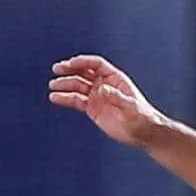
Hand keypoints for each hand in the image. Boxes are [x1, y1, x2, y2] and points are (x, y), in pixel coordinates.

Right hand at [49, 54, 166, 148]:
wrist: (142, 133)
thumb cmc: (142, 117)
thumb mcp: (131, 107)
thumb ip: (117, 97)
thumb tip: (101, 89)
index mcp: (115, 79)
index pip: (96, 65)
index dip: (83, 62)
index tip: (70, 64)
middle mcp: (104, 85)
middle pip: (84, 72)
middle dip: (70, 70)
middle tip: (57, 68)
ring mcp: (97, 96)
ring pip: (78, 86)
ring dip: (65, 85)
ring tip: (52, 85)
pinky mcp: (92, 109)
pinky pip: (76, 101)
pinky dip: (66, 99)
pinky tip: (55, 98)